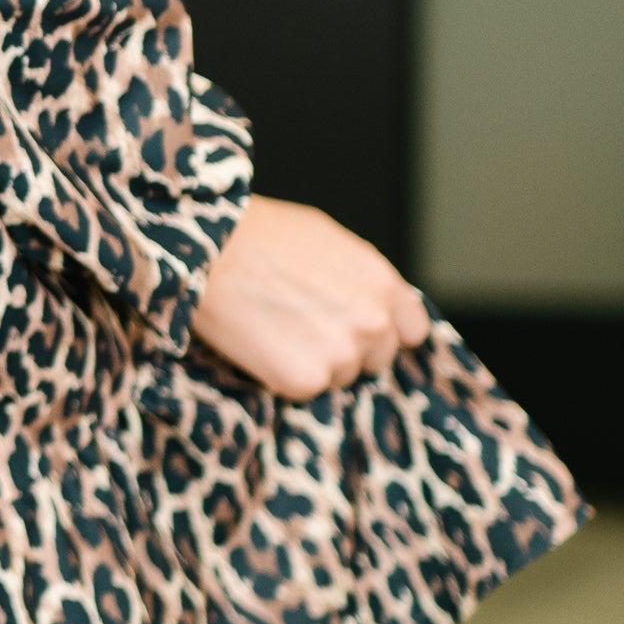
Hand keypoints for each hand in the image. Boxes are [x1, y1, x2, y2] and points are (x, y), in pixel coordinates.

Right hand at [191, 194, 429, 400]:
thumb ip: (361, 276)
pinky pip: (303, 390)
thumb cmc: (260, 233)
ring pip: (339, 377)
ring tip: (276, 329)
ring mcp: (342, 355)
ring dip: (314, 364)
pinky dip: (282, 375)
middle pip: (375, 358)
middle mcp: (373, 323)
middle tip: (303, 325)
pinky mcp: (305, 381)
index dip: (384, 330)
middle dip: (346, 347)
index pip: (412, 331)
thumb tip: (369, 300)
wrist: (211, 249)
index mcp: (384, 285)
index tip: (356, 328)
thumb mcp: (328, 239)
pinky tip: (261, 343)